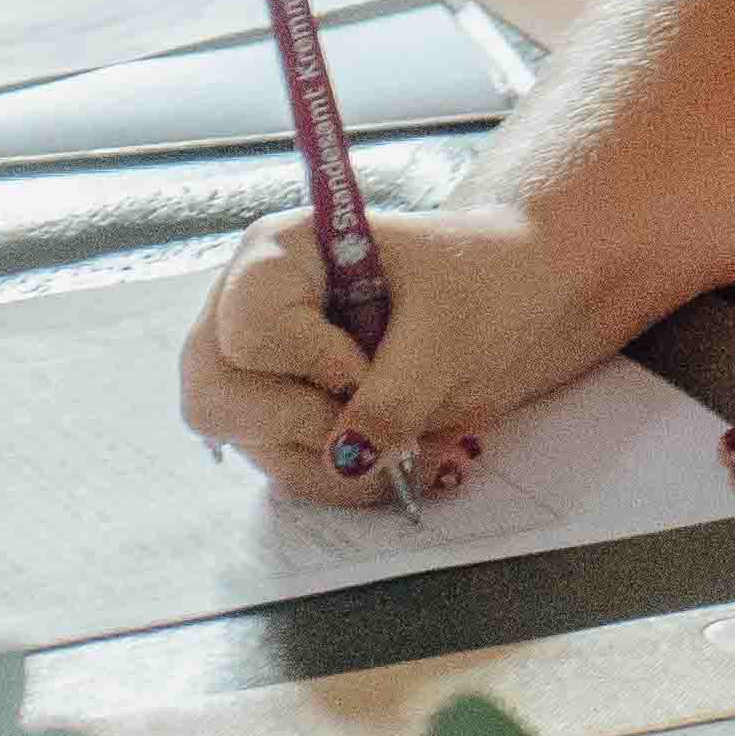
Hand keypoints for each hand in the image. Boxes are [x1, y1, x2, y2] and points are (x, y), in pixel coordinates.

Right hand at [179, 201, 597, 500]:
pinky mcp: (293, 419)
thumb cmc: (484, 280)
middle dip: (302, 425)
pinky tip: (419, 457)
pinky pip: (299, 470)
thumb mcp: (449, 332)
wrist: (521, 295)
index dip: (308, 361)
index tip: (369, 362)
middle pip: (213, 396)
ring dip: (346, 466)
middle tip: (379, 418)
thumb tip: (344, 458)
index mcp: (279, 256)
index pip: (247, 327)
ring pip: (259, 448)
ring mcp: (267, 371)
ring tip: (430, 446)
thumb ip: (395, 393)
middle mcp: (251, 312)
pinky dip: (359, 479)